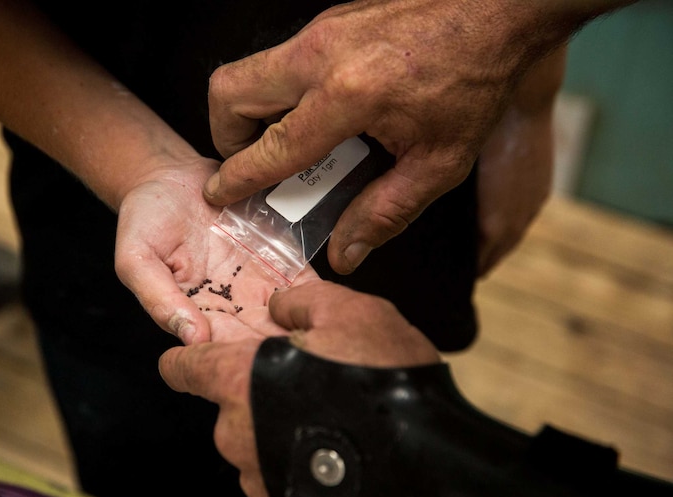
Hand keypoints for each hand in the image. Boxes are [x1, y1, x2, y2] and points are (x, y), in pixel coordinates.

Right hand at [115, 157, 316, 343]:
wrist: (170, 176)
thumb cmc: (144, 217)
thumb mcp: (135, 258)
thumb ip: (158, 298)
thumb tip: (191, 339)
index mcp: (196, 314)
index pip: (222, 347)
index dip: (243, 356)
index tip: (263, 358)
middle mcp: (230, 305)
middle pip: (261, 336)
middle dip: (282, 345)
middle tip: (301, 349)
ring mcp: (256, 282)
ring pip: (287, 315)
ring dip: (304, 325)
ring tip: (320, 332)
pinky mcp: (276, 258)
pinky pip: (300, 280)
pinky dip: (316, 292)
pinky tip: (326, 300)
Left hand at [159, 281, 440, 496]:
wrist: (422, 466)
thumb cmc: (381, 382)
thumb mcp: (351, 313)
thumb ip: (301, 300)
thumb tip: (278, 306)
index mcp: (236, 381)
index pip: (182, 368)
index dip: (187, 359)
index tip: (197, 359)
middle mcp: (234, 432)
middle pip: (230, 405)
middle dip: (258, 393)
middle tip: (307, 386)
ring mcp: (254, 477)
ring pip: (254, 442)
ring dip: (278, 430)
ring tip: (329, 422)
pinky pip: (276, 477)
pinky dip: (294, 465)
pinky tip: (332, 455)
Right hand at [205, 0, 573, 274]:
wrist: (496, 10)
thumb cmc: (474, 82)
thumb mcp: (438, 164)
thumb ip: (385, 213)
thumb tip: (344, 255)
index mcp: (346, 97)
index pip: (269, 147)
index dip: (237, 178)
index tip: (218, 195)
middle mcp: (320, 57)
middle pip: (229, 91)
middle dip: (225, 134)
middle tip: (250, 163)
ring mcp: (320, 32)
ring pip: (249, 70)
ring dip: (249, 110)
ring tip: (281, 142)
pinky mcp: (328, 21)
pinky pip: (281, 59)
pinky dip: (281, 92)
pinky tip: (319, 115)